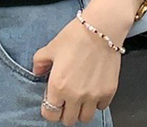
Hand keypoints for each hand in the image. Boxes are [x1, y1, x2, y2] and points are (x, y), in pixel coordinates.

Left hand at [32, 0, 132, 124]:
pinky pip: (101, 107)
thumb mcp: (51, 47)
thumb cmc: (75, 36)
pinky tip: (93, 88)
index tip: (52, 101)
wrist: (101, 29)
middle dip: (65, 112)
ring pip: (85, 118)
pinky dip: (96, 102)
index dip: (50, 110)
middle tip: (66, 100)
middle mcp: (75, 96)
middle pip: (68, 120)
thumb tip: (37, 72)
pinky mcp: (108, 92)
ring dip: (81, 110)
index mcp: (58, 86)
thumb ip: (40, 62)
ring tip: (80, 96)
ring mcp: (93, 96)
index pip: (50, 114)